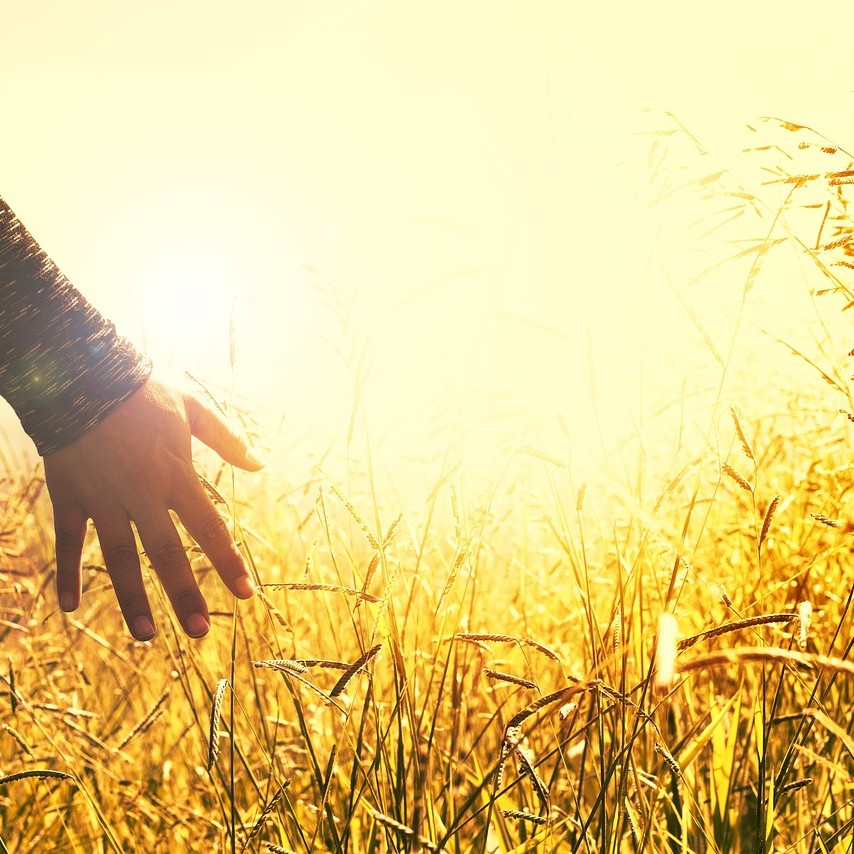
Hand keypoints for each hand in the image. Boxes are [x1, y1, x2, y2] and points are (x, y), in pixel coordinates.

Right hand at [43, 374, 263, 640]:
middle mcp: (142, 494)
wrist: (82, 375)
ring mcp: (104, 498)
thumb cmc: (143, 391)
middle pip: (166, 552)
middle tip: (200, 631)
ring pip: (119, 557)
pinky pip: (69, 540)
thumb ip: (227, 439)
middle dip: (184, 593)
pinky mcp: (70, 495)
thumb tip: (260, 464)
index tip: (246, 595)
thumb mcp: (192, 408)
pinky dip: (67, 572)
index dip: (228, 562)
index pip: (209, 528)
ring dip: (132, 598)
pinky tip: (69, 607)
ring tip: (147, 635)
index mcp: (176, 475)